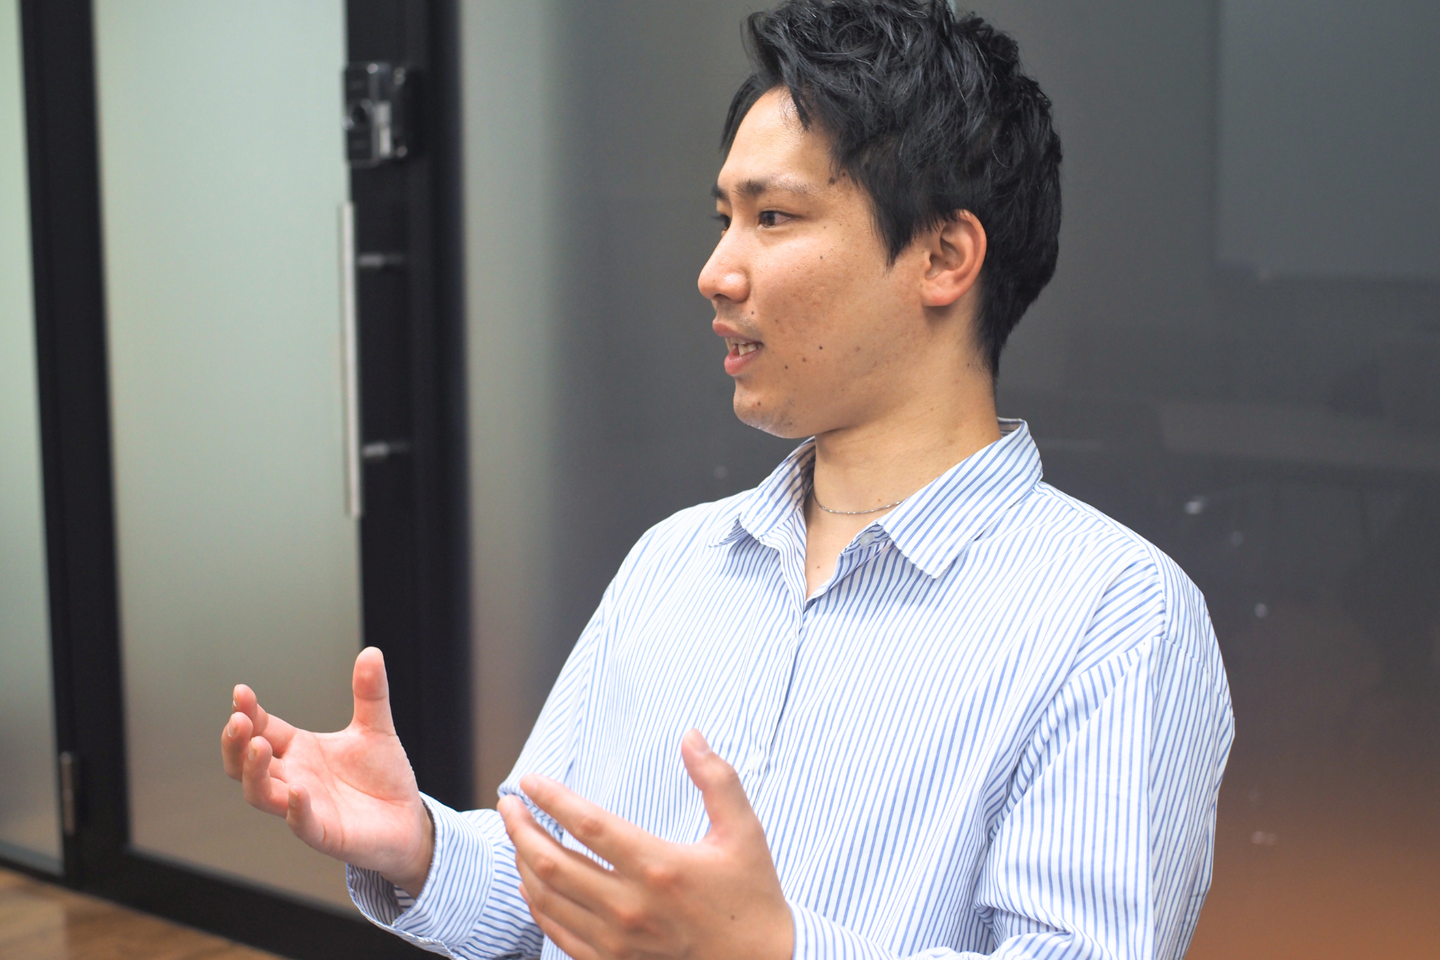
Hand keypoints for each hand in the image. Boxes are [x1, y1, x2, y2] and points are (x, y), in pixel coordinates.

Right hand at [220, 647, 433, 896]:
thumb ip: (370, 693)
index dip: (248, 712)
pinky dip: (297, 809)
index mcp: (300, 750)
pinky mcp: (324, 833)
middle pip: (245, 765)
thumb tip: (371, 652)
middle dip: (235, 743)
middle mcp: (294, 777)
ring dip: (254, 772)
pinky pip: (302, 824)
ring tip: (257, 746)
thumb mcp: (376, 728)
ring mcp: (305, 807)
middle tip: (238, 721)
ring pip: (261, 794)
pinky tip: (299, 791)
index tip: (241, 692)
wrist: (408, 818)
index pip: (262, 729)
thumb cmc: (382, 777)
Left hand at [498, 730, 792, 959]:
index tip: (530, 780)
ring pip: (548, 898)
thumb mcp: (744, 832)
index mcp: (659, 867)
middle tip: (508, 805)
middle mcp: (631, 906)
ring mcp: (618, 940)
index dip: (551, 798)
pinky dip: (536, 903)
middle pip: (553, 862)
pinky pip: (557, 932)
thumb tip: (691, 735)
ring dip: (523, 862)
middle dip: (520, 829)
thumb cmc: (751, 895)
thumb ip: (717, 779)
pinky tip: (530, 881)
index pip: (588, 825)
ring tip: (515, 835)